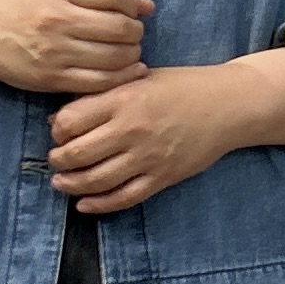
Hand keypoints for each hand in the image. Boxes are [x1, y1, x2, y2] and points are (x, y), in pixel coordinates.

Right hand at [0, 0, 153, 99]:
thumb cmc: (25, 8)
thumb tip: (148, 6)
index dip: (132, 4)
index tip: (133, 11)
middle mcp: (57, 20)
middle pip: (120, 28)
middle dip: (136, 32)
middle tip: (133, 34)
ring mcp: (56, 52)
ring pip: (115, 57)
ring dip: (132, 54)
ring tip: (128, 51)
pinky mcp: (54, 79)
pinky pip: (101, 82)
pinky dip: (123, 77)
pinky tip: (127, 70)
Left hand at [50, 51, 284, 213]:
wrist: (228, 105)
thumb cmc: (182, 87)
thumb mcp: (139, 78)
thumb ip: (103, 95)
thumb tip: (61, 118)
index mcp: (124, 99)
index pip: (70, 121)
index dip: (57, 130)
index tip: (57, 132)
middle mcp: (132, 129)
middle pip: (77, 153)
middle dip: (59, 160)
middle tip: (56, 160)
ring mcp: (148, 156)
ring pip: (96, 180)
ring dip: (72, 185)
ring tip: (62, 183)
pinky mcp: (162, 176)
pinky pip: (124, 197)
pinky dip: (100, 204)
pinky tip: (85, 204)